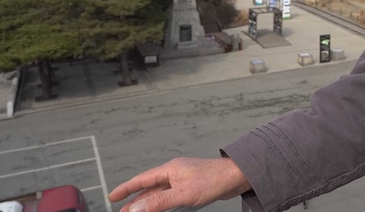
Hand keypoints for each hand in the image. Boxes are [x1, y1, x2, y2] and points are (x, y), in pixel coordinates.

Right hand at [109, 157, 251, 211]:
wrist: (238, 176)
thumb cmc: (214, 180)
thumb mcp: (183, 193)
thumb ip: (159, 201)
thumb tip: (135, 209)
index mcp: (170, 169)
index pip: (142, 179)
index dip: (126, 188)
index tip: (113, 197)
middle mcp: (175, 172)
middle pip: (149, 187)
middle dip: (134, 200)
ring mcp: (184, 179)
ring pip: (159, 192)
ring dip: (147, 202)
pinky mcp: (192, 186)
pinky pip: (171, 195)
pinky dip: (161, 202)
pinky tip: (160, 207)